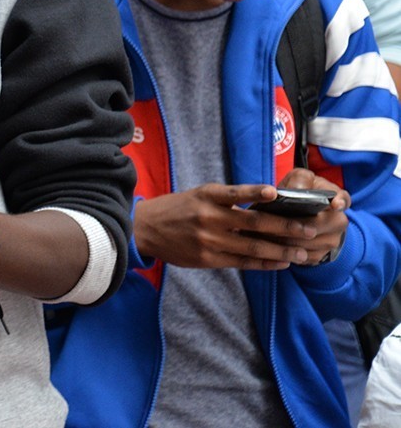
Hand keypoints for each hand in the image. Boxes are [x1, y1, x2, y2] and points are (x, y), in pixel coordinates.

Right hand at [135, 183, 321, 269]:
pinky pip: (242, 262)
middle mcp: (209, 217)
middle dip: (284, 227)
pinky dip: (264, 263)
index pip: (236, 193)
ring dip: (280, 250)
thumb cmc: (178, 209)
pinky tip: (280, 263)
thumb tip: (265, 205)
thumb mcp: (199, 195)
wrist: (146, 229)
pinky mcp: (208, 259)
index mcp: (207, 197)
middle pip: (253, 223)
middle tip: (309, 230)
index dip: (255, 193)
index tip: (276, 192)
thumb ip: (227, 200)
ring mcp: (209, 240)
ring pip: (252, 247)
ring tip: (301, 253)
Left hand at [250, 169, 349, 263]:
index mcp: (337, 199)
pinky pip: (303, 257)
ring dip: (286, 240)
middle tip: (271, 222)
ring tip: (264, 233)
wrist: (302, 213)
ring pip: (309, 243)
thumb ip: (300, 180)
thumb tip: (297, 189)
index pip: (342, 199)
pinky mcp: (319, 255)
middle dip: (295, 225)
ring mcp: (331, 241)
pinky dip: (286, 251)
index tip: (334, 204)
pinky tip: (269, 245)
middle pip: (318, 226)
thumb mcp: (300, 179)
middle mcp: (339, 222)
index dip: (340, 202)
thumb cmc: (300, 191)